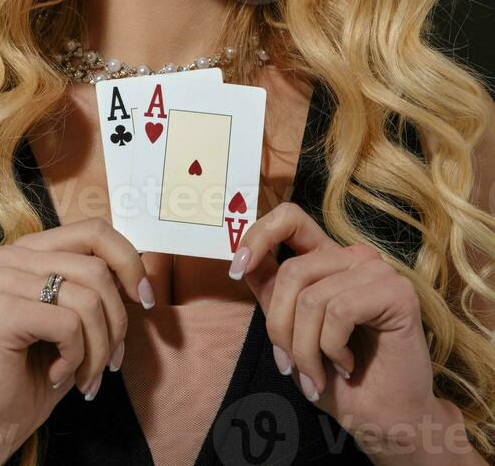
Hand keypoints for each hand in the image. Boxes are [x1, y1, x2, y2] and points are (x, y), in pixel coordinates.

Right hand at [0, 217, 153, 453]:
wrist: (0, 418)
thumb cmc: (43, 366)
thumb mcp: (80, 316)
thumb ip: (100, 284)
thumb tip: (141, 272)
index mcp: (33, 248)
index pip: (95, 231)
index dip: (128, 261)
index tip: (145, 299)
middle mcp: (13, 255)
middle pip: (97, 270)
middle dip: (116, 323)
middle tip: (111, 362)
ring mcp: (3, 280)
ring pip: (87, 300)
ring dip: (98, 349)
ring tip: (86, 376)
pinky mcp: (0, 312)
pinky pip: (68, 326)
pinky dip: (75, 358)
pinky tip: (57, 375)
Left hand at [229, 201, 443, 447]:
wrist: (379, 417)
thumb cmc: (336, 377)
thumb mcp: (291, 331)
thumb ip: (272, 293)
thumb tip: (242, 260)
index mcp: (326, 259)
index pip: (289, 218)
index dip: (258, 234)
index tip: (237, 269)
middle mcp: (351, 257)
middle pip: (293, 271)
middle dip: (280, 328)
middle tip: (289, 365)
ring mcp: (377, 271)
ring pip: (312, 297)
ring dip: (306, 349)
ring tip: (317, 374)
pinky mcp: (397, 291)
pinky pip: (339, 311)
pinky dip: (332, 348)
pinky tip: (346, 364)